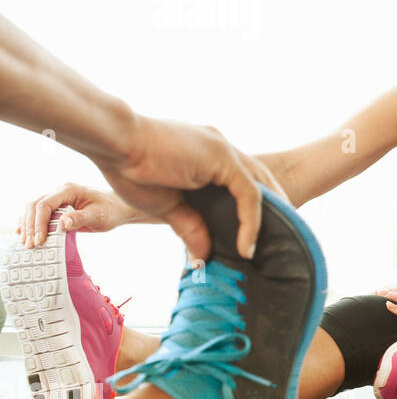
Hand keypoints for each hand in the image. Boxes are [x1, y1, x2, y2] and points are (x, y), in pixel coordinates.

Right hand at [17, 184, 133, 247]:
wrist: (117, 208)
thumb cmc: (110, 211)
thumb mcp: (98, 217)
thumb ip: (81, 218)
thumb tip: (62, 223)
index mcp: (69, 190)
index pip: (44, 204)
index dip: (38, 223)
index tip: (39, 240)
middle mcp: (59, 191)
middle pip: (34, 206)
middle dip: (30, 226)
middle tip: (30, 245)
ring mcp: (56, 198)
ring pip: (33, 209)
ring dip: (27, 226)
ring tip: (26, 243)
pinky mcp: (56, 206)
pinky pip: (38, 213)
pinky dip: (30, 223)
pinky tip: (25, 234)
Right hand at [94, 115, 287, 260]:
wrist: (113, 142)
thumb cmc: (129, 169)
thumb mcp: (166, 206)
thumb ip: (190, 227)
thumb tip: (202, 256)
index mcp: (207, 155)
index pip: (241, 181)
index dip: (252, 208)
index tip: (256, 235)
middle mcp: (220, 148)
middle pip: (259, 182)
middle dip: (273, 211)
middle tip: (280, 241)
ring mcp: (224, 151)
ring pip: (260, 188)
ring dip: (271, 218)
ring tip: (276, 247)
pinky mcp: (223, 158)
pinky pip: (248, 195)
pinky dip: (250, 222)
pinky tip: (247, 247)